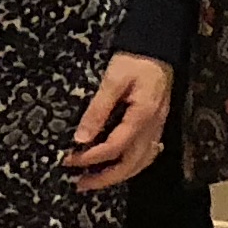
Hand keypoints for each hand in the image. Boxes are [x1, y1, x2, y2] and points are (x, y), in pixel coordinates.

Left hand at [67, 54, 173, 189]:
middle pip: (130, 164)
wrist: (159, 44)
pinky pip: (148, 152)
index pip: (115, 147)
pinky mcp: (157, 122)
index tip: (69, 159)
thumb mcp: (113, 79)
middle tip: (79, 183)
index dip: (90, 158)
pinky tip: (123, 164)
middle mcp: (153, 126)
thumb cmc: (134, 59)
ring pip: (141, 162)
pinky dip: (134, 164)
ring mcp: (158, 125)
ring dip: (118, 175)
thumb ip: (98, 110)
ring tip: (95, 180)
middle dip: (104, 178)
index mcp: (142, 116)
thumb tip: (80, 140)